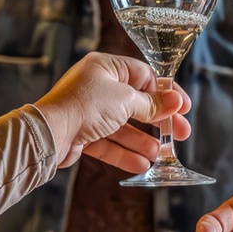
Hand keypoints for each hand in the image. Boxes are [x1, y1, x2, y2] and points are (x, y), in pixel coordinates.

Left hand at [34, 52, 190, 172]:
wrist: (49, 133)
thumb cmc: (85, 106)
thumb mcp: (125, 100)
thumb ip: (151, 103)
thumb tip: (175, 102)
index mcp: (106, 68)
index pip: (144, 76)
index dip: (165, 92)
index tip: (183, 107)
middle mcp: (97, 87)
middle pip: (136, 104)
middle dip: (159, 121)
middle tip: (181, 134)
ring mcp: (89, 111)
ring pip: (123, 127)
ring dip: (143, 141)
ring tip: (161, 154)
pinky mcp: (82, 134)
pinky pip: (109, 143)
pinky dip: (125, 153)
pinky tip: (142, 164)